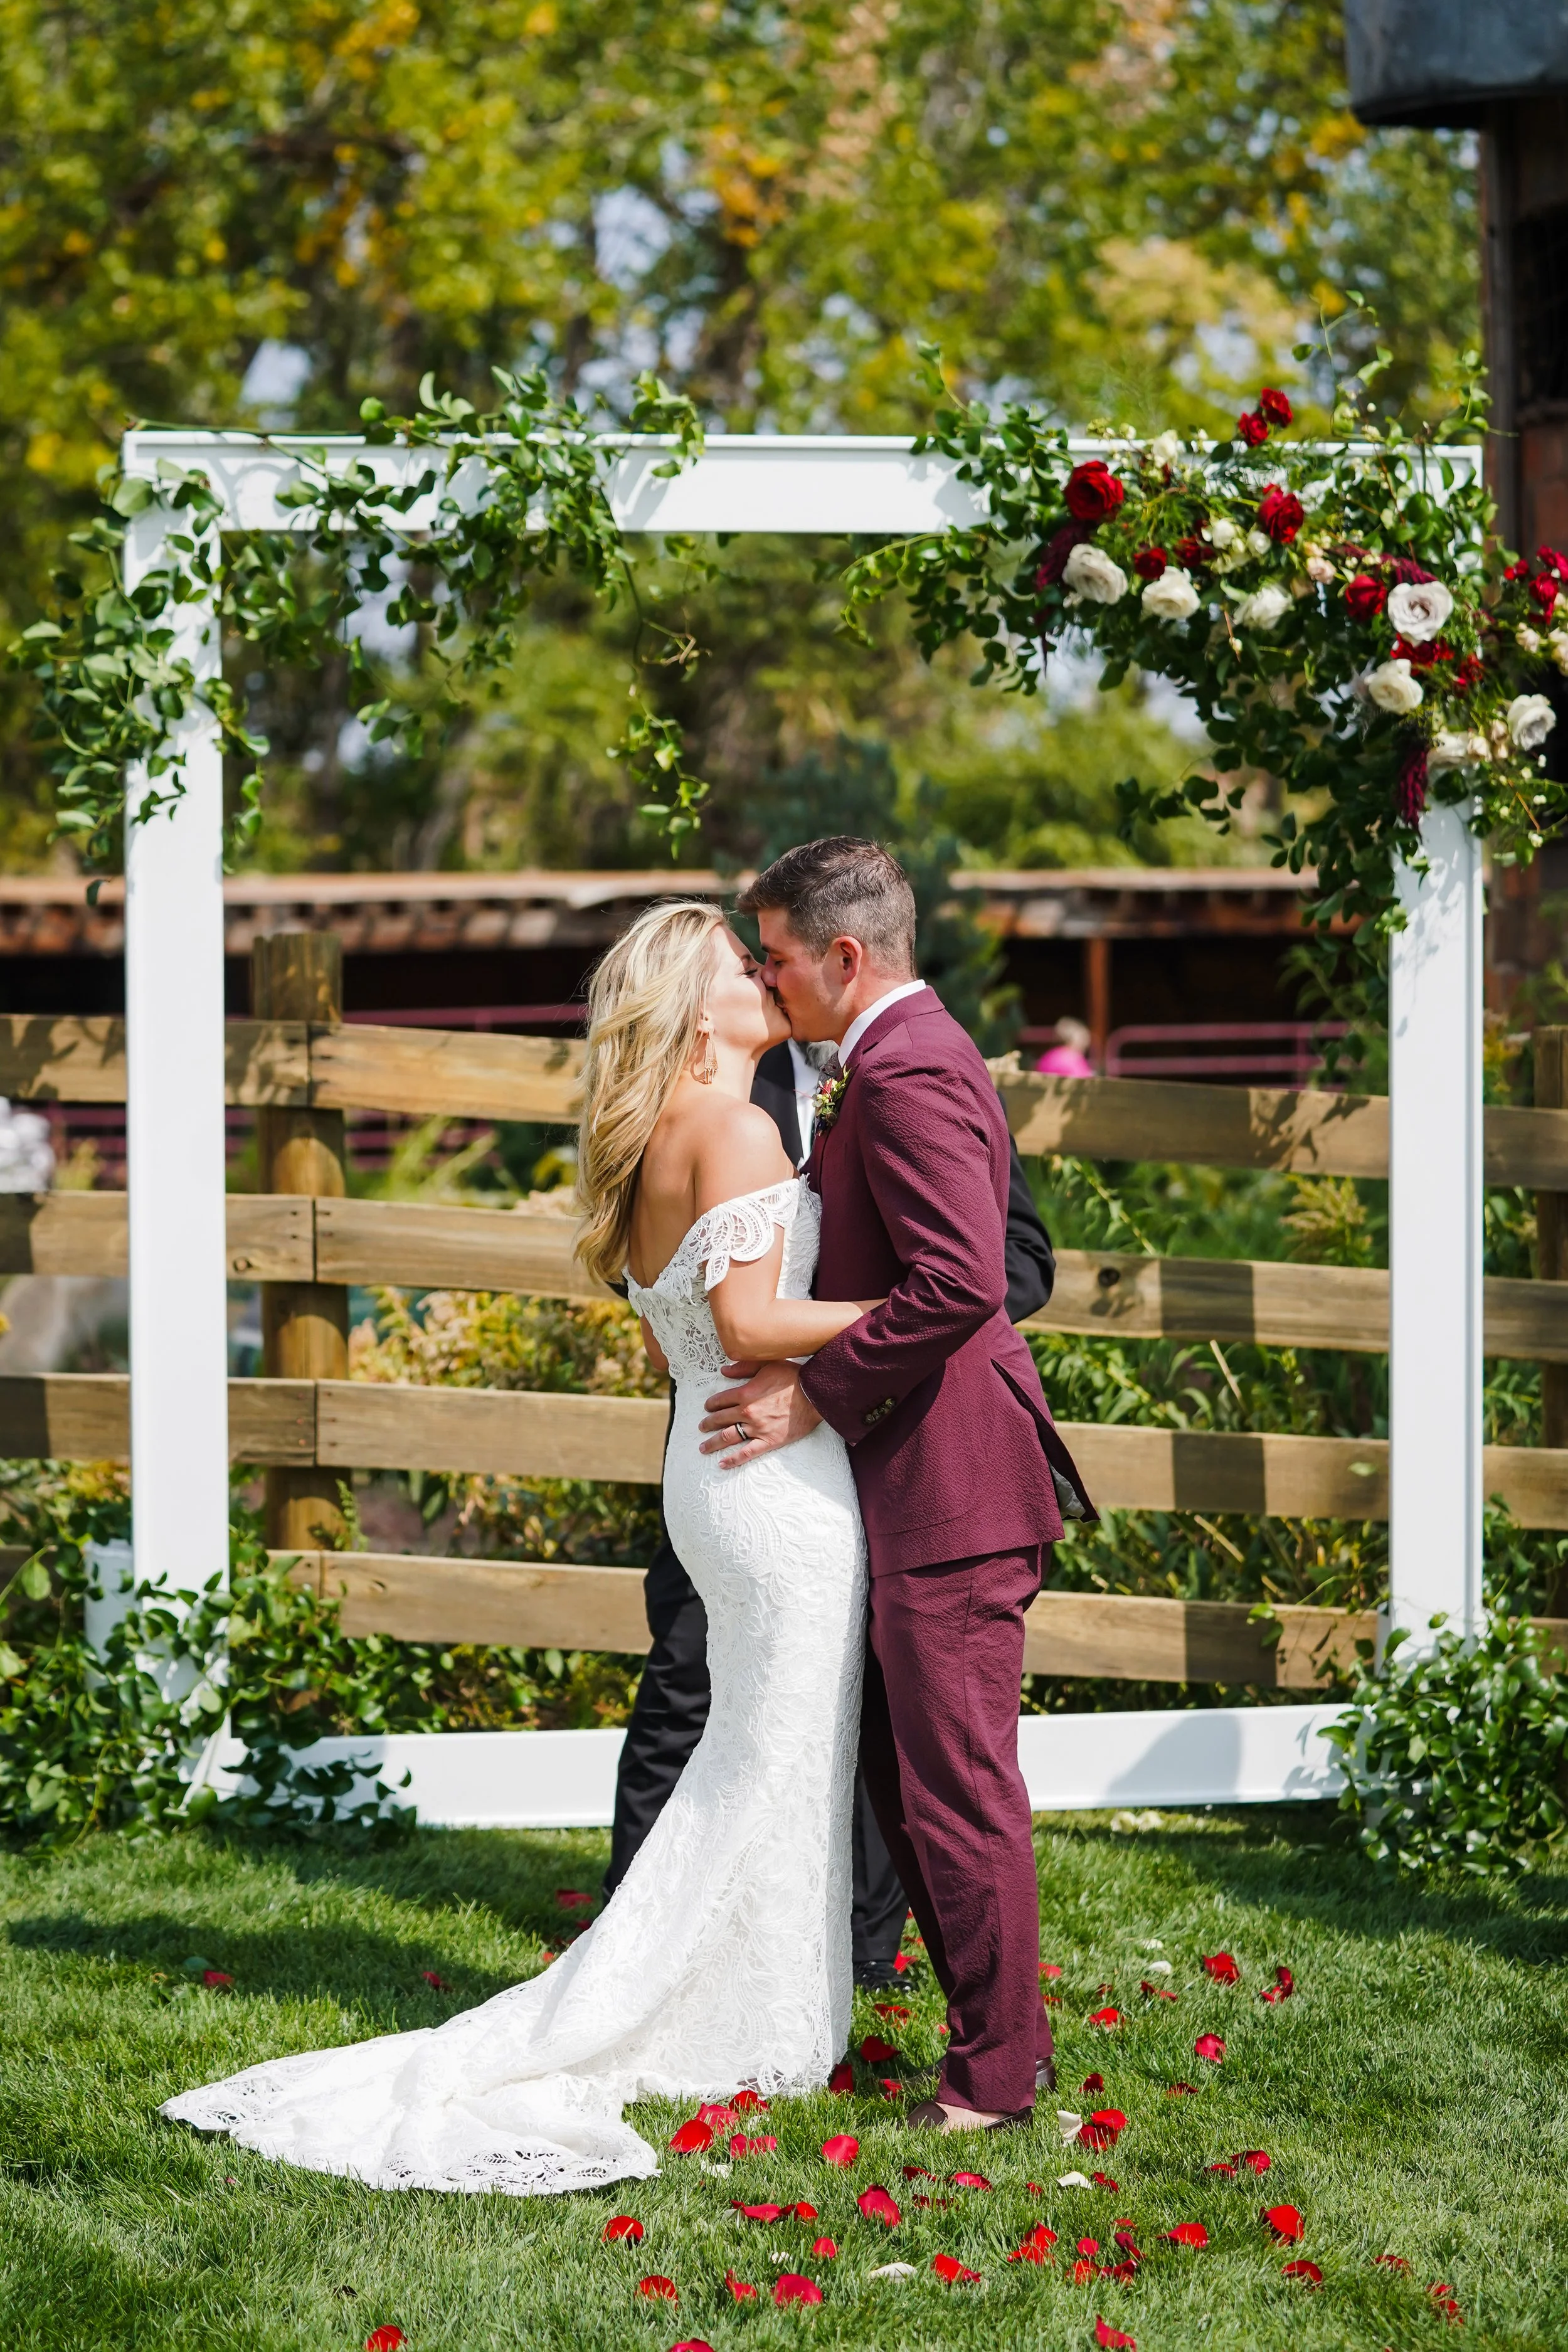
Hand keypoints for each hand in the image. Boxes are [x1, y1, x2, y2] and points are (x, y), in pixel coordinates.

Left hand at [699, 1359, 821, 1467]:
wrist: (814, 1394)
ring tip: (704, 1447)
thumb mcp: (767, 1364)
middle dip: (708, 1423)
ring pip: (728, 1437)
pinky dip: (733, 1460)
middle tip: (702, 1427)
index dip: (711, 1404)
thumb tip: (724, 1371)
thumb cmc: (792, 1377)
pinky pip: (746, 1453)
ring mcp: (757, 1429)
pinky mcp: (768, 1441)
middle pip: (720, 1419)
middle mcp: (747, 1412)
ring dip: (713, 1443)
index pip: (720, 1401)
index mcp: (745, 1393)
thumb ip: (743, 1367)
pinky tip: (722, 1464)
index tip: (708, 1407)